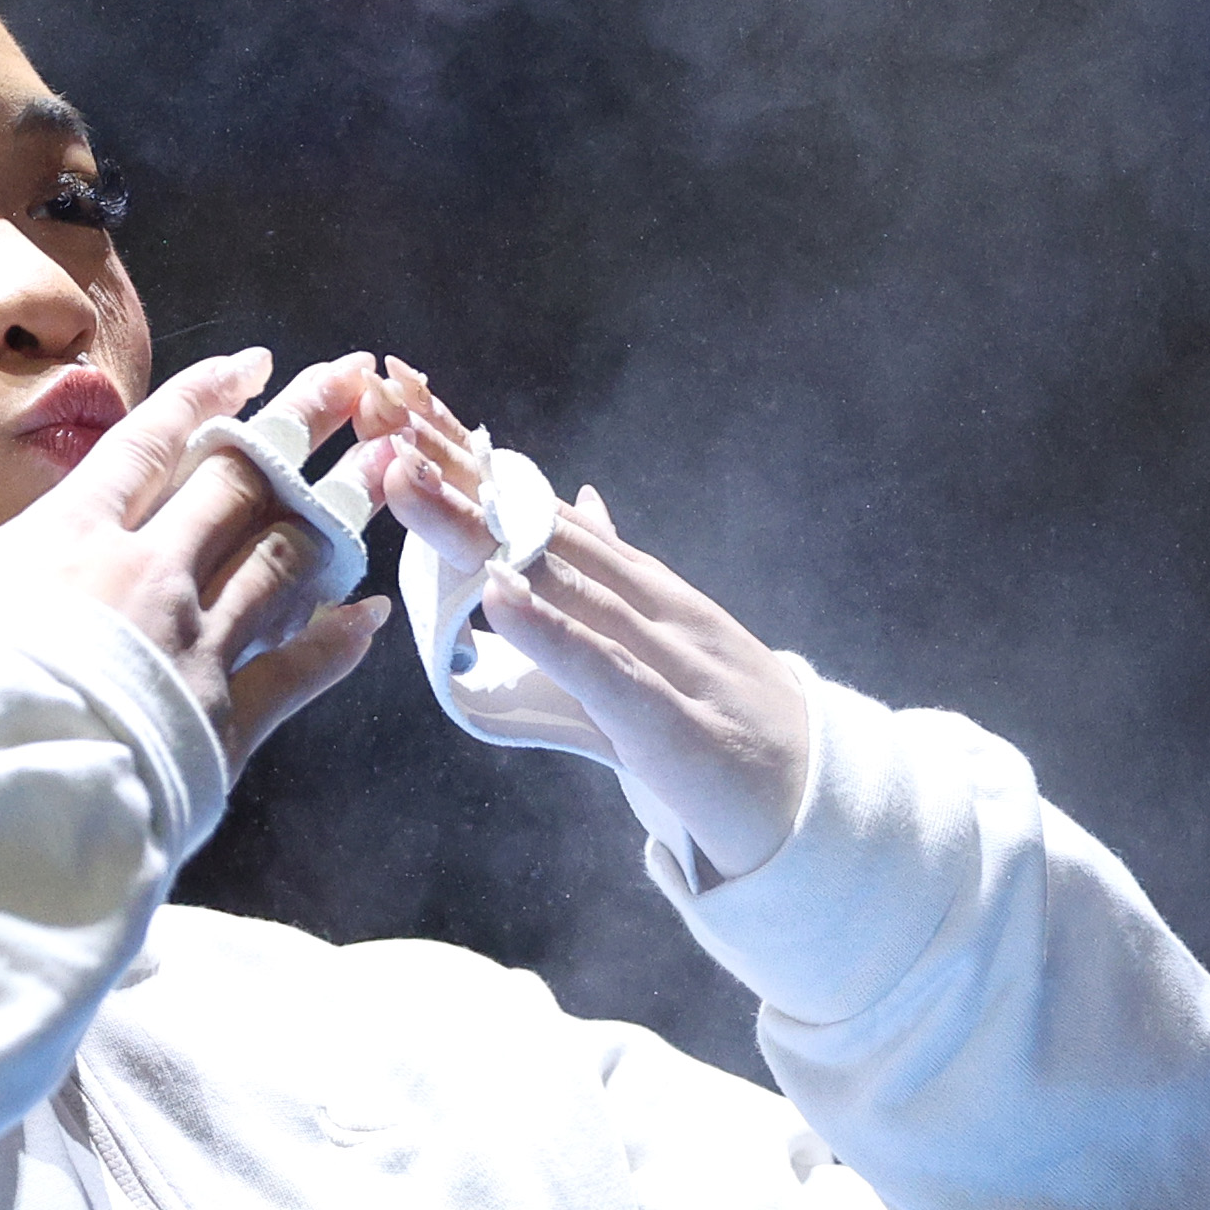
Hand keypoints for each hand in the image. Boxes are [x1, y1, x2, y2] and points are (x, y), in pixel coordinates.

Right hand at [0, 342, 396, 772]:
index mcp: (71, 536)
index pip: (152, 445)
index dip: (206, 398)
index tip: (258, 363)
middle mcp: (149, 578)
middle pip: (242, 482)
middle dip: (301, 426)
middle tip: (355, 382)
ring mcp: (194, 649)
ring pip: (287, 560)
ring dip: (339, 512)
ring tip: (380, 472)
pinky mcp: (223, 724)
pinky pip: (298, 670)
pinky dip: (338, 642)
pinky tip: (372, 619)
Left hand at [354, 362, 816, 878]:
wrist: (822, 803)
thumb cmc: (731, 726)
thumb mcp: (669, 636)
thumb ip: (617, 575)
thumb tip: (581, 503)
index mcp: (642, 588)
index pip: (541, 511)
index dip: (471, 460)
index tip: (405, 406)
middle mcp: (652, 605)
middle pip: (539, 530)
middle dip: (459, 473)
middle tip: (387, 414)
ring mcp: (666, 657)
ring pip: (561, 583)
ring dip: (480, 533)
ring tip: (411, 486)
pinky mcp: (672, 723)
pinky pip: (604, 670)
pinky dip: (550, 632)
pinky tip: (497, 597)